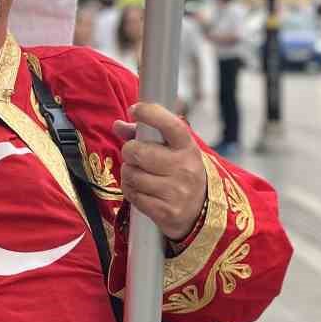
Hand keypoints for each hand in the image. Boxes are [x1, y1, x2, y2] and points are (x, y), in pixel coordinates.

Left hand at [114, 102, 205, 241]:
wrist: (201, 211)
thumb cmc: (180, 173)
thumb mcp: (172, 150)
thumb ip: (144, 135)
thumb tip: (118, 125)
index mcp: (187, 148)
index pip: (171, 126)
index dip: (151, 114)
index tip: (135, 109)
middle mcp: (184, 168)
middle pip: (139, 152)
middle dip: (129, 151)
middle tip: (133, 154)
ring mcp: (176, 192)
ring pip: (132, 175)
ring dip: (129, 173)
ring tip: (139, 174)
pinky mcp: (166, 212)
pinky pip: (133, 195)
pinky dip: (131, 191)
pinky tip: (141, 190)